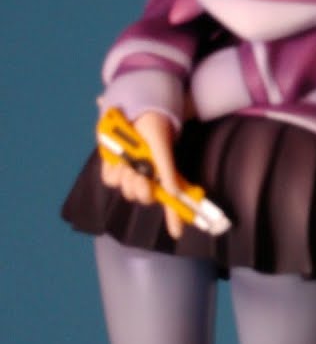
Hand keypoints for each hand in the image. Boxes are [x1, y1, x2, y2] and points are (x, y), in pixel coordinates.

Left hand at [100, 111, 184, 239]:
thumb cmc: (154, 127)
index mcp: (164, 175)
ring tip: (126, 160)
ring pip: (124, 190)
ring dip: (125, 178)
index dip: (175, 217)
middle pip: (144, 197)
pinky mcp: (112, 167)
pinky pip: (109, 179)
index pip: (172, 201)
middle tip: (138, 174)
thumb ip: (168, 169)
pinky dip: (111, 170)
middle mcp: (147, 177)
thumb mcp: (162, 147)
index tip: (177, 233)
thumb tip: (172, 192)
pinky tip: (116, 159)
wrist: (132, 109)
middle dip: (140, 189)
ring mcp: (129, 173)